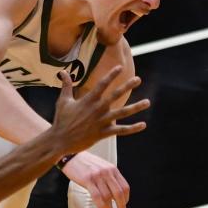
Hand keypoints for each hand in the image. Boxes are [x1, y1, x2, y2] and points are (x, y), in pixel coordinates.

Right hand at [51, 66, 145, 207]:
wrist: (60, 140)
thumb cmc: (61, 120)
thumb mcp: (63, 101)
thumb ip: (66, 85)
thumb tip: (63, 72)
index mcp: (88, 100)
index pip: (102, 84)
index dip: (111, 75)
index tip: (120, 67)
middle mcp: (97, 109)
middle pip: (115, 95)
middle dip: (127, 86)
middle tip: (138, 79)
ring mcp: (101, 121)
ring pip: (122, 113)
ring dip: (136, 107)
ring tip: (147, 102)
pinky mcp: (104, 133)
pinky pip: (121, 130)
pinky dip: (133, 128)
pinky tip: (143, 125)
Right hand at [61, 152, 128, 207]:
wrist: (71, 155)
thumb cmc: (86, 163)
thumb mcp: (102, 166)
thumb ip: (109, 177)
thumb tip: (114, 194)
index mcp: (112, 169)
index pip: (124, 186)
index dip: (126, 198)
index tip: (124, 205)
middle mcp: (107, 172)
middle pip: (118, 193)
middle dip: (121, 206)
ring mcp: (97, 176)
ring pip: (108, 196)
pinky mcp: (87, 180)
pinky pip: (97, 196)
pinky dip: (101, 206)